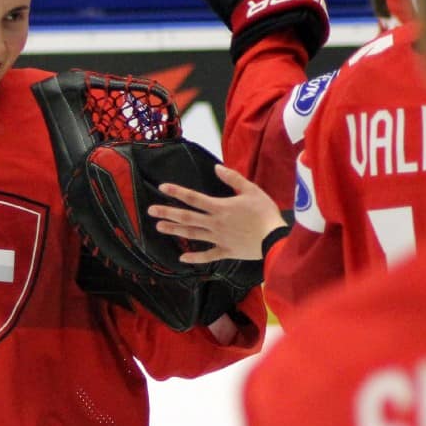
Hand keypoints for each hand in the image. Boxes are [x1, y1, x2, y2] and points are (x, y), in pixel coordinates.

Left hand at [148, 164, 285, 262]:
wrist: (275, 238)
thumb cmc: (265, 212)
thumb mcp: (251, 190)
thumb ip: (233, 179)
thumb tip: (216, 167)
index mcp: (220, 207)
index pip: (194, 198)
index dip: (177, 192)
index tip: (162, 188)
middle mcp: (215, 223)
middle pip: (187, 217)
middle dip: (167, 213)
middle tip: (151, 211)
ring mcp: (219, 238)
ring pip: (193, 234)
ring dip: (175, 231)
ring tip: (159, 228)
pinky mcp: (226, 251)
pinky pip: (207, 255)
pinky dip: (195, 258)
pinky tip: (182, 258)